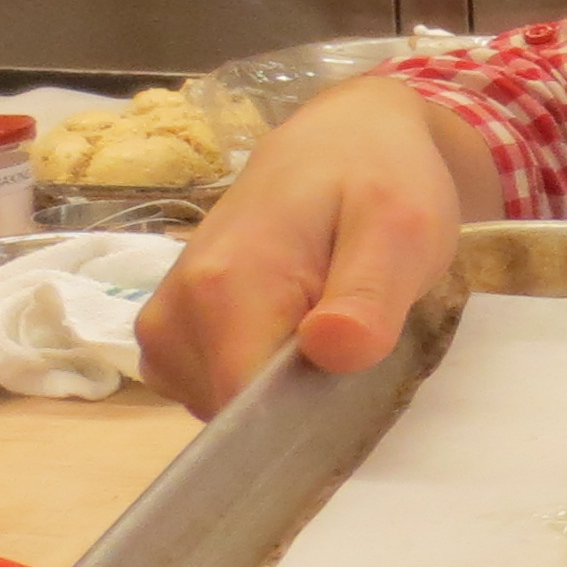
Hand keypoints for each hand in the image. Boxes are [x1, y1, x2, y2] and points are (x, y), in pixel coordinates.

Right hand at [135, 76, 498, 415]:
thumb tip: (332, 350)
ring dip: (284, 388)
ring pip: (228, 409)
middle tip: (354, 340)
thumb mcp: (403, 228)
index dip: (304, 426)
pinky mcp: (170, 335)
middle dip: (300, 404)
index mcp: (222, 291)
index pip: (246, 414)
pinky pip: (217, 389)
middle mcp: (173, 315)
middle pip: (237, 418)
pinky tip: (296, 331)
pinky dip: (261, 377)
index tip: (351, 394)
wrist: (340, 141)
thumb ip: (369, 295)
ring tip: (327, 325)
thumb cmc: (379, 180)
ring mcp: (163, 328)